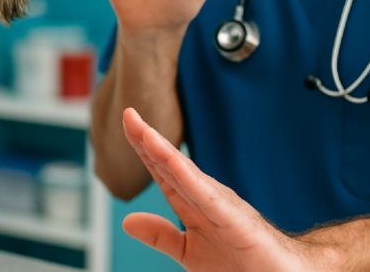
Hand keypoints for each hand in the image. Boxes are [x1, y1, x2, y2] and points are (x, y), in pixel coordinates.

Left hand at [121, 107, 335, 271]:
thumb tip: (127, 220)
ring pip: (188, 176)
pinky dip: (191, 180)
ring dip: (165, 153)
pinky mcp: (238, 223)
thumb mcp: (189, 252)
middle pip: (171, 165)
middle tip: (129, 113)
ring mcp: (223, 208)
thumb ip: (160, 235)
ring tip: (145, 132)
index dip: (143, 146)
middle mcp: (207, 198)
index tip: (127, 121)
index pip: (162, 170)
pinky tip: (173, 163)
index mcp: (193, 204)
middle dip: (149, 139)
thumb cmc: (242, 263)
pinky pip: (210, 199)